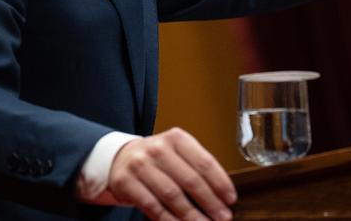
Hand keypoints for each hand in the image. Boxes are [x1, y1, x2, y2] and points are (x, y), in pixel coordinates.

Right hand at [106, 128, 235, 220]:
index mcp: (177, 138)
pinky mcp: (126, 182)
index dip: (220, 183)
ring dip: (191, 214)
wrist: (120, 158)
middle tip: (223, 216)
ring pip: (172, 195)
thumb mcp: (177, 153)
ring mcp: (140, 165)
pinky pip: (152, 206)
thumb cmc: (157, 159)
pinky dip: (169, 219)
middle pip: (190, 180)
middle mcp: (158, 148)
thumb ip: (197, 168)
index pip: (204, 162)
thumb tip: (222, 194)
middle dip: (210, 202)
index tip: (231, 199)